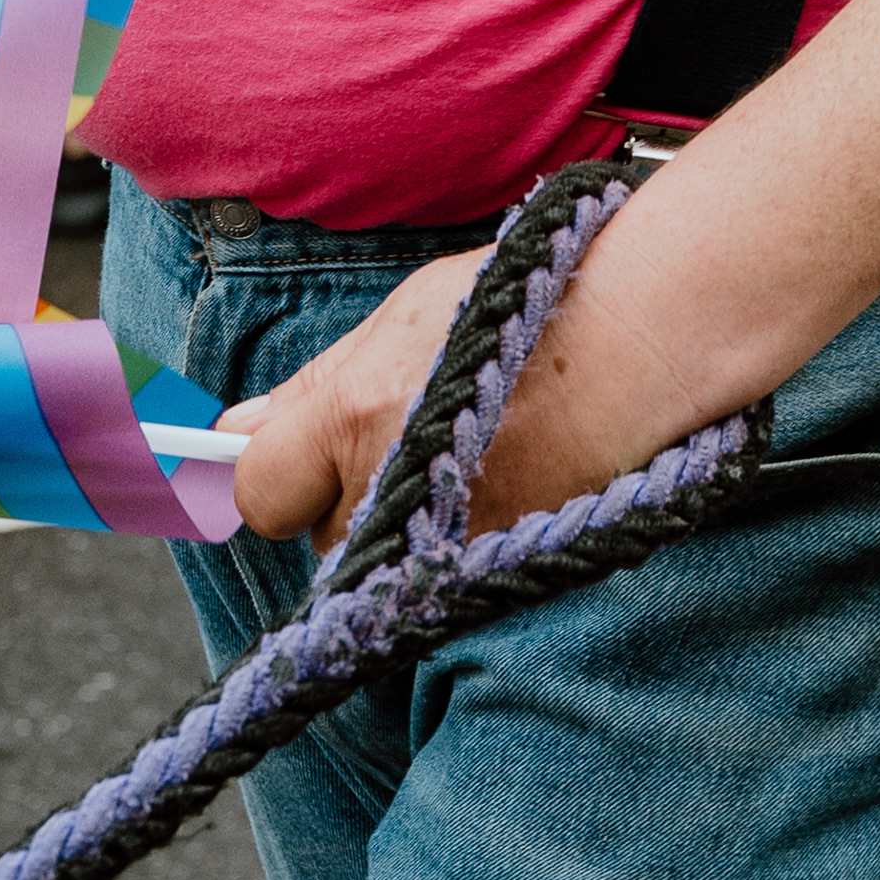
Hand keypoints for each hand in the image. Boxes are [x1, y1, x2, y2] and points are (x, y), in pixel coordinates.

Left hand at [228, 240, 694, 550]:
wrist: (647, 338)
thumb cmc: (526, 304)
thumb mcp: (406, 316)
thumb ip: (315, 386)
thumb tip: (232, 432)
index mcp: (358, 416)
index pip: (259, 491)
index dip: (273, 472)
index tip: (293, 455)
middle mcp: (396, 489)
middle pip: (321, 536)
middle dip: (345, 498)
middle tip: (411, 438)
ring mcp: (449, 542)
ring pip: (383, 563)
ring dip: (400, 527)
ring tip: (466, 456)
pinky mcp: (497, 572)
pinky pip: (440, 575)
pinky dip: (453, 542)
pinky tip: (498, 482)